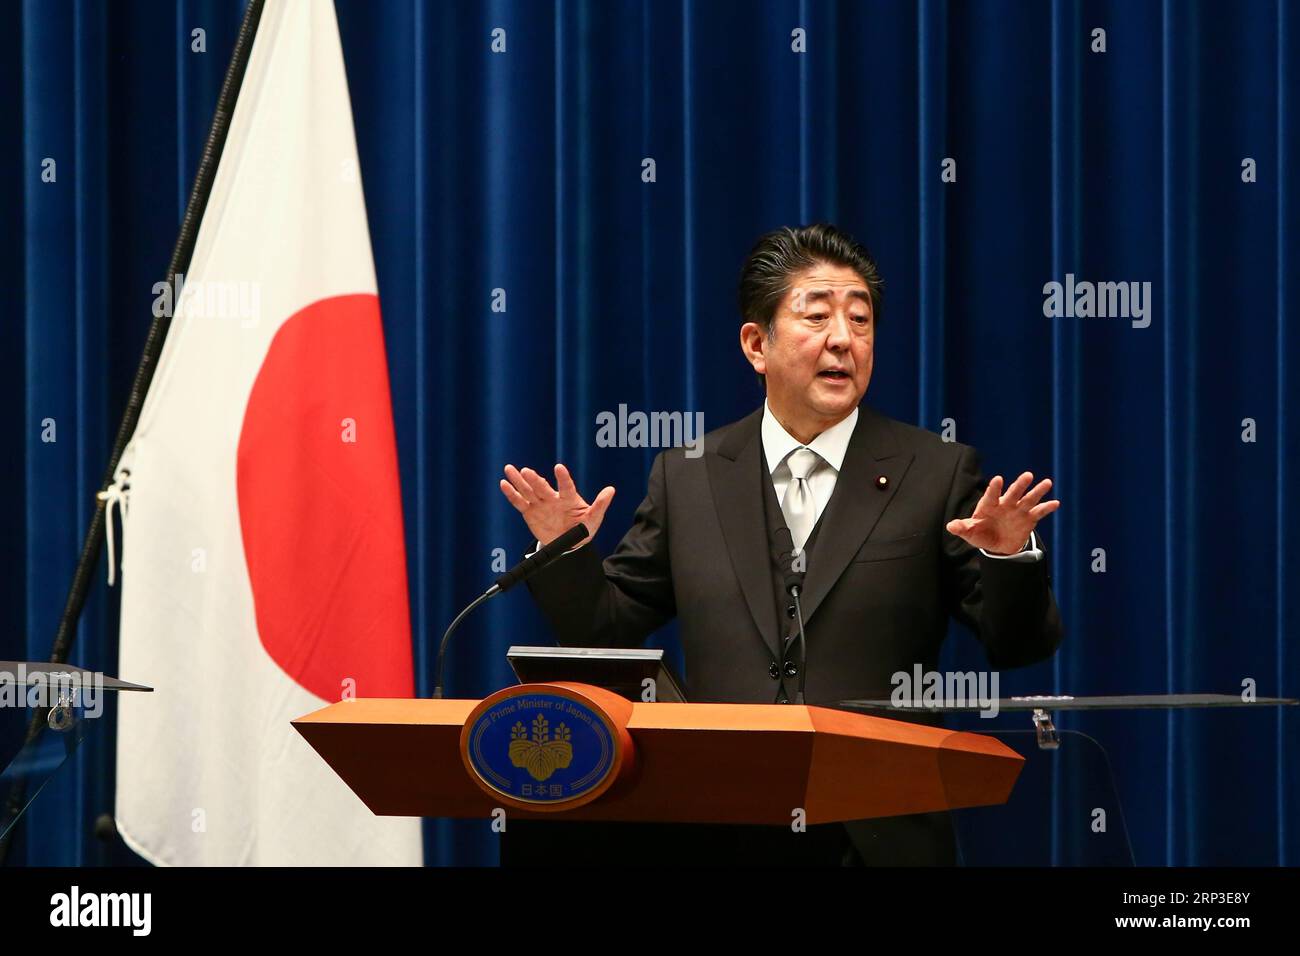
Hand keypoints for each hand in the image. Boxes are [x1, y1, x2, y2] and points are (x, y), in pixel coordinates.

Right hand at [499, 463, 614, 549]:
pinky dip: (512, 494)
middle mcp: (553, 498)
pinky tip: (504, 484)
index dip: (563, 478)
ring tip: (509, 469)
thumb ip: (600, 505)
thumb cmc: (582, 529)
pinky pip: (519, 503)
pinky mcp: (530, 512)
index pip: (566, 486)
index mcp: (569, 499)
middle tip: (526, 471)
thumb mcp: (593, 519)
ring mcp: (540, 504)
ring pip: (528, 491)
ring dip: (519, 481)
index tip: (559, 468)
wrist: (568, 543)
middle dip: (534, 480)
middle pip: (542, 487)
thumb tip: (611, 490)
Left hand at [946, 472, 1059, 554]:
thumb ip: (962, 528)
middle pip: (1013, 493)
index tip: (998, 479)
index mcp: (989, 505)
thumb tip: (951, 526)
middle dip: (1020, 485)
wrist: (997, 545)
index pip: (991, 495)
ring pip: (1028, 499)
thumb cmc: (981, 534)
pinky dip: (1046, 508)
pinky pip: (1039, 512)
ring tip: (1046, 483)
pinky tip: (1055, 503)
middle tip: (1028, 475)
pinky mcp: (1029, 518)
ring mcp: (1018, 510)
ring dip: (1037, 491)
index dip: (994, 488)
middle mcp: (1005, 504)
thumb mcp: (970, 533)